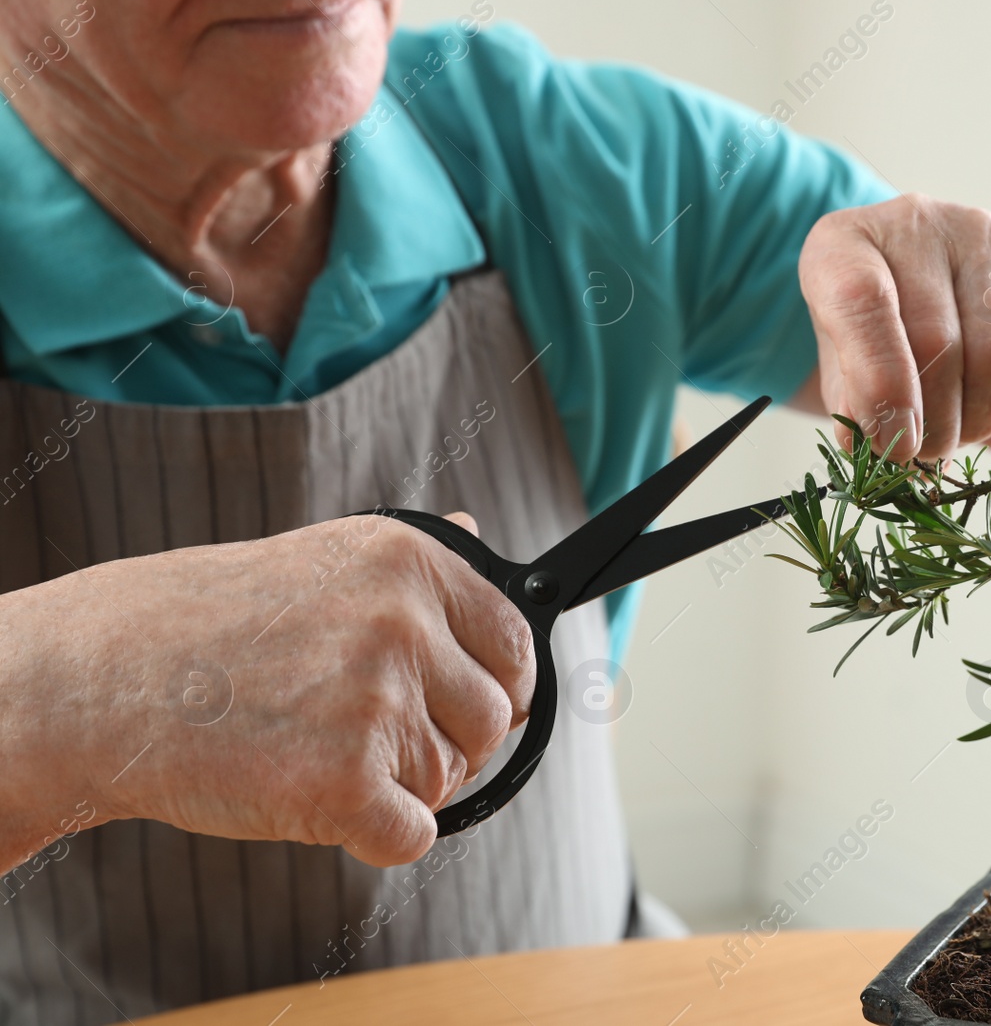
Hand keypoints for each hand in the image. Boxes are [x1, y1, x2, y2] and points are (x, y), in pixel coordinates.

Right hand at [0, 513, 533, 870]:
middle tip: (376, 742)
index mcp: (409, 564)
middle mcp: (404, 626)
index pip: (514, 644)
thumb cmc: (209, 623)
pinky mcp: (344, 783)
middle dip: (449, 745)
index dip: (503, 687)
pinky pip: (412, 836)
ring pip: (445, 780)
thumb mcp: (324, 556)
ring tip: (316, 753)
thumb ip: (415, 563)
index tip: (479, 707)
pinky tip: (317, 802)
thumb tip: (476, 527)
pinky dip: (375, 837)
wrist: (102, 679)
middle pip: (491, 722)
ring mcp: (376, 704)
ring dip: (397, 787)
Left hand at [797, 195, 990, 460]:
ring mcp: (983, 230)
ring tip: (962, 430)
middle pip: (937, 340)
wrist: (940, 289)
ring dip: (981, 418)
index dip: (881, 383)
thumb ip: (854, 405)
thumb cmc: (878, 337)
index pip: (861, 301)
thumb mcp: (844, 369)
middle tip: (929, 452)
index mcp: (844, 244)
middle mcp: (914, 222)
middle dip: (935, 421)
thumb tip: (882, 441)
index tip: (894, 442)